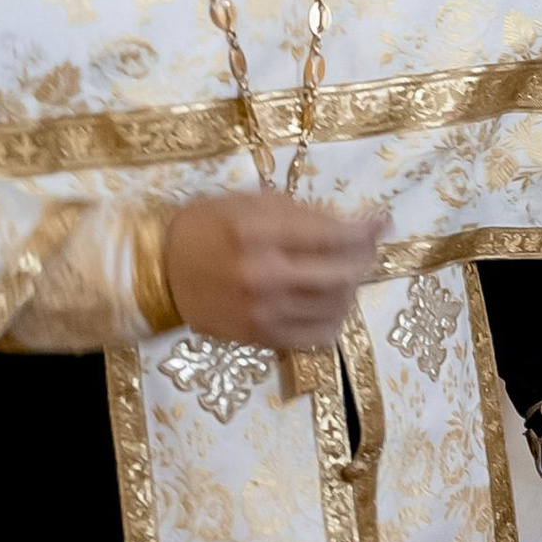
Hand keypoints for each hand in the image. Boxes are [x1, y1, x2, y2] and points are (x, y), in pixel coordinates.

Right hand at [164, 192, 383, 348]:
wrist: (159, 271)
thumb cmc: (205, 228)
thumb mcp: (249, 203)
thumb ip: (300, 214)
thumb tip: (350, 225)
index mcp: (259, 233)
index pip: (333, 235)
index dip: (366, 230)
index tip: (382, 223)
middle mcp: (263, 275)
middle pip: (342, 275)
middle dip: (364, 259)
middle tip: (366, 248)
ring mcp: (263, 312)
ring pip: (335, 307)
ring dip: (351, 289)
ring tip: (345, 274)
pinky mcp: (260, 338)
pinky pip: (317, 336)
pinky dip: (333, 319)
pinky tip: (329, 304)